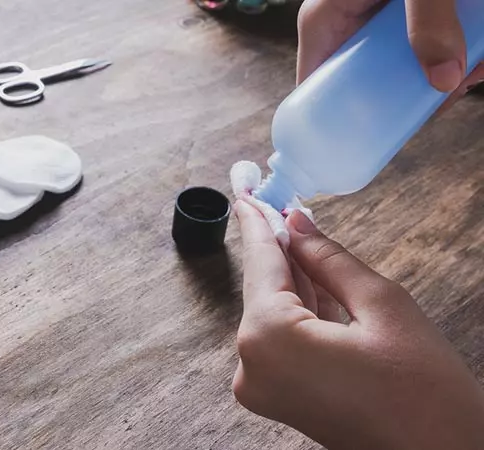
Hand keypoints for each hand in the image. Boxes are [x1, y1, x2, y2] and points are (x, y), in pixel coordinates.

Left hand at [232, 201, 483, 448]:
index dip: (257, 223)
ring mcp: (261, 386)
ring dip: (287, 275)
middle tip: (270, 202)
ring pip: (272, 312)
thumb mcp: (382, 305)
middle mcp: (252, 365)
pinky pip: (280, 338)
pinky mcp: (278, 395)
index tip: (246, 193)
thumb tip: (296, 223)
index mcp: (270, 339)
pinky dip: (295, 307)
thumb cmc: (424, 390)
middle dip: (274, 246)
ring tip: (291, 230)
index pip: (261, 264)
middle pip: (263, 288)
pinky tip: (306, 275)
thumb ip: (328, 259)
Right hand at [296, 0, 483, 109]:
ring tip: (476, 68)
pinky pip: (421, 47)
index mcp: (325, 20)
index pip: (312, 88)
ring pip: (398, 67)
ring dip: (439, 74)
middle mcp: (347, 25)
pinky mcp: (404, 18)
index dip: (333, 121)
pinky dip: (453, 52)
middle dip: (406, 96)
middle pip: (363, 84)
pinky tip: (478, 53)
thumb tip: (444, 83)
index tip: (365, 144)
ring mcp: (376, 22)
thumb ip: (429, 23)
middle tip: (444, 98)